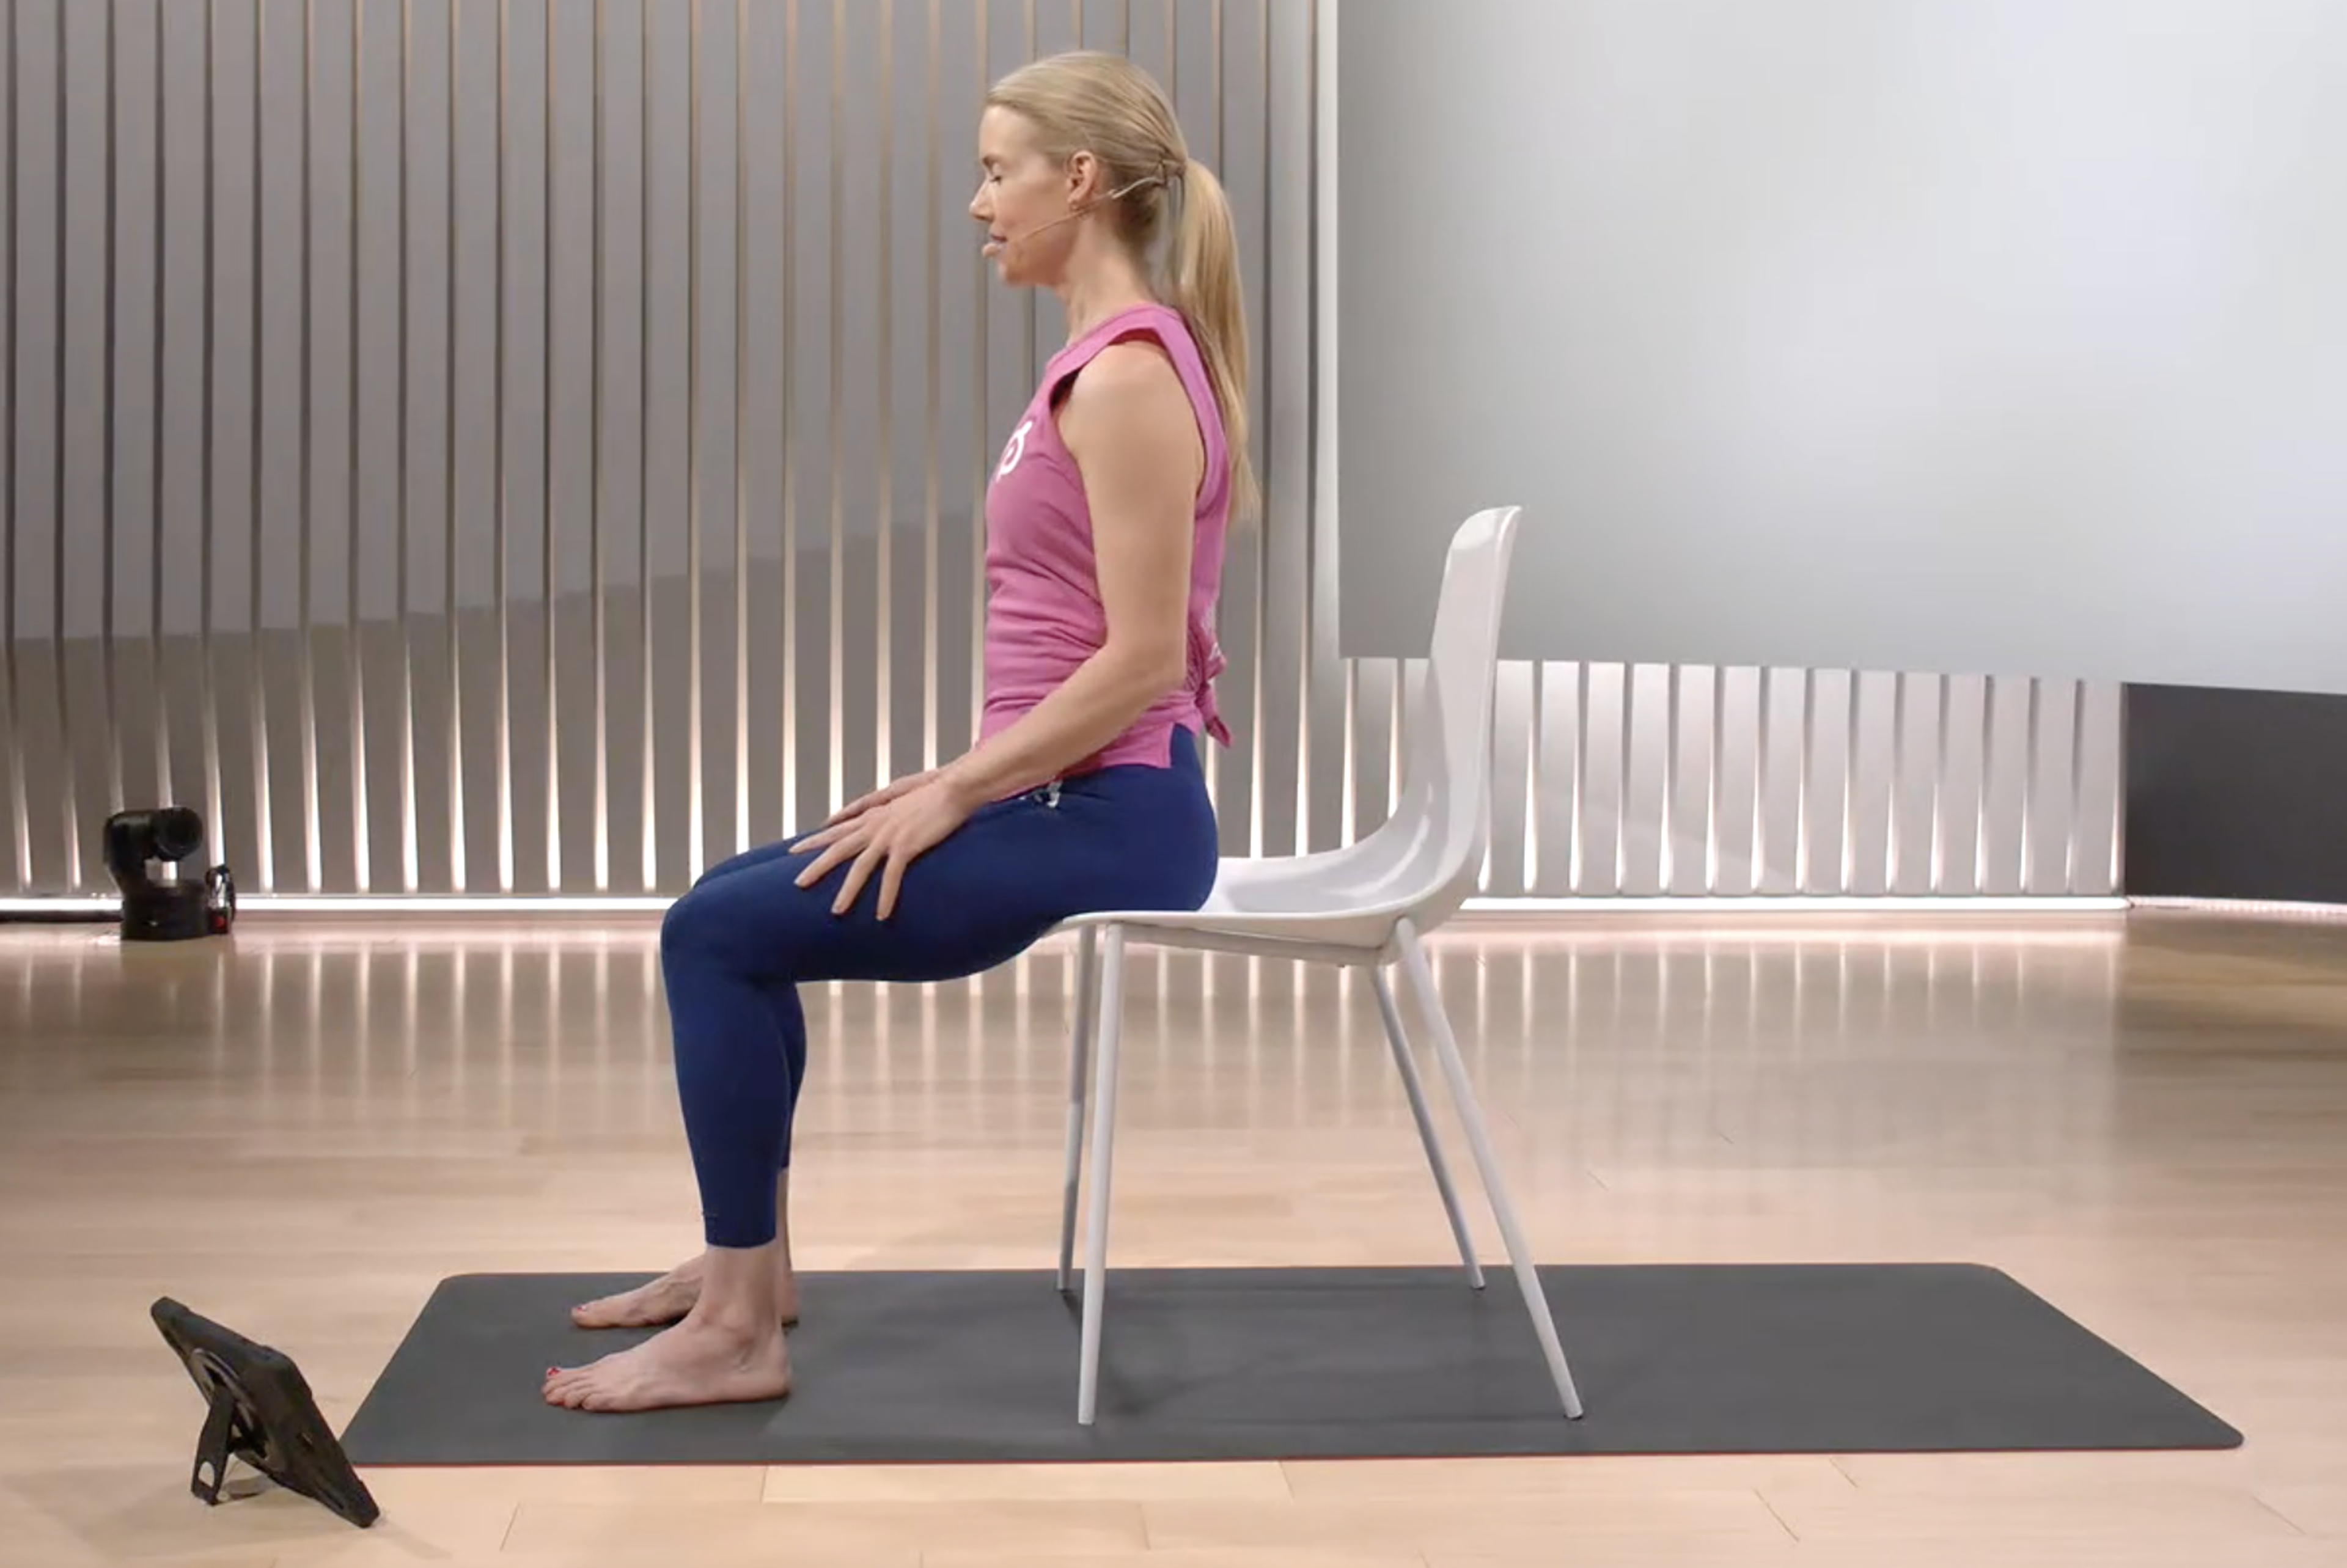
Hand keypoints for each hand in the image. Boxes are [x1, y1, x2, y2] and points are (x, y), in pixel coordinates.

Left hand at [791, 773, 980, 919]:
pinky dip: (885, 897)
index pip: (836, 829)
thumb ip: (879, 805)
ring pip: (859, 867)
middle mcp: (875, 825)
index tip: (794, 849)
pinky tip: (882, 915)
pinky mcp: (906, 846)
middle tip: (798, 883)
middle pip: (838, 848)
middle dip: (816, 867)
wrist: (953, 788)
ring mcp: (888, 835)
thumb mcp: (900, 795)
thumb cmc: (933, 792)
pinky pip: (891, 877)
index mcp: (873, 815)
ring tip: (836, 912)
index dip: (815, 840)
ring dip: (847, 891)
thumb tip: (869, 815)